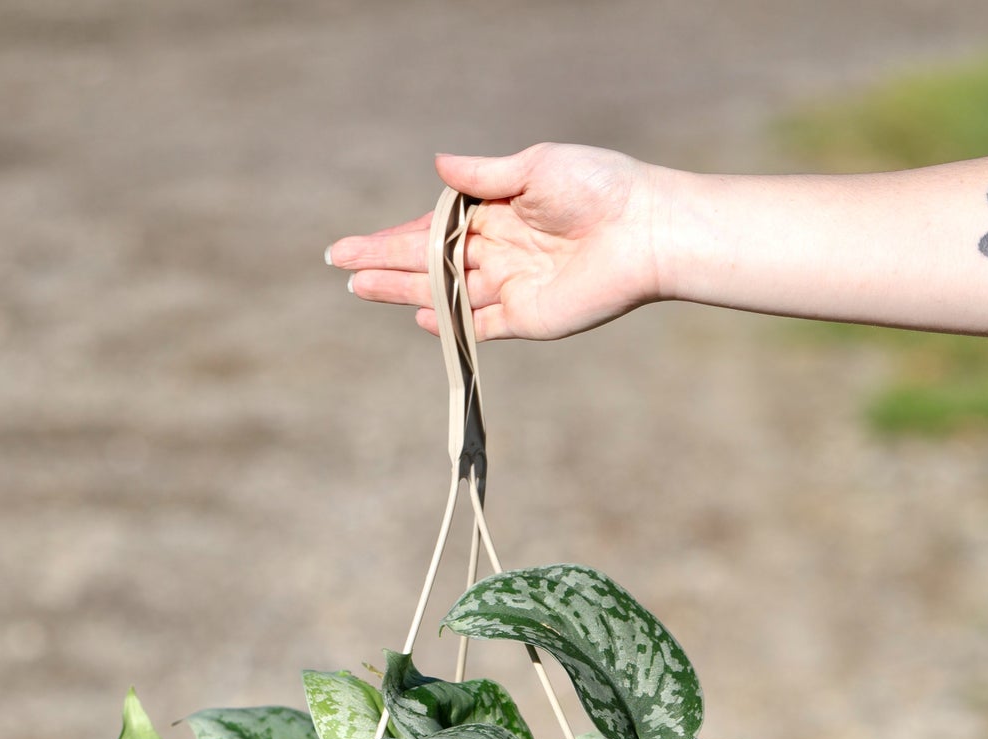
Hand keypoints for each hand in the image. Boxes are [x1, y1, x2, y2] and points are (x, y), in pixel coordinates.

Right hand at [326, 144, 669, 341]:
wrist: (646, 230)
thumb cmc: (598, 187)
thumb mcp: (534, 166)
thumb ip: (484, 177)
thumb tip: (438, 168)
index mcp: (497, 211)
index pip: (432, 228)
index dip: (392, 237)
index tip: (354, 245)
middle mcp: (499, 250)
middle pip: (429, 261)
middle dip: (384, 263)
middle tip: (341, 266)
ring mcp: (511, 286)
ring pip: (445, 291)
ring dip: (402, 290)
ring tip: (360, 287)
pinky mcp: (528, 317)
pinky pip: (479, 324)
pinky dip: (450, 323)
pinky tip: (419, 316)